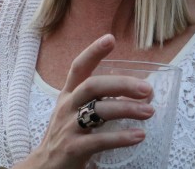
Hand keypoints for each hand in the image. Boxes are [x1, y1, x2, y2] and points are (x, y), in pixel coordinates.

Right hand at [15, 35, 155, 168]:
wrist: (45, 167)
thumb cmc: (68, 136)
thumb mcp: (77, 113)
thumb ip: (103, 102)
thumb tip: (142, 95)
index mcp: (68, 95)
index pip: (78, 67)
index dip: (93, 52)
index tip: (110, 39)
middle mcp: (66, 107)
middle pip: (92, 86)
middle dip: (121, 84)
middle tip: (146, 89)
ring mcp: (68, 127)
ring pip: (98, 111)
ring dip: (127, 109)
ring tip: (149, 112)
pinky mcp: (72, 148)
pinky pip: (99, 140)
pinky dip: (121, 137)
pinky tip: (139, 136)